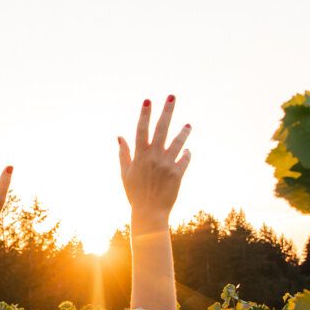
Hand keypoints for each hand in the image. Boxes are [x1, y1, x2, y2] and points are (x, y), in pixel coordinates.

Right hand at [118, 96, 190, 230]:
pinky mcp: (178, 174)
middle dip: (167, 111)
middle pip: (161, 129)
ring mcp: (167, 165)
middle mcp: (153, 157)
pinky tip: (187, 150)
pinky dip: (187, 153)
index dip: (144, 114)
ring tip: (189, 125)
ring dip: (183, 132)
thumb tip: (120, 136)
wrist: (149, 213)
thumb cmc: (135, 193)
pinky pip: (185, 159)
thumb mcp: (124, 173)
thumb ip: (123, 153)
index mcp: (139, 156)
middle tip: (172, 96)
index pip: (141, 129)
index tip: (148, 100)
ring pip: (178, 142)